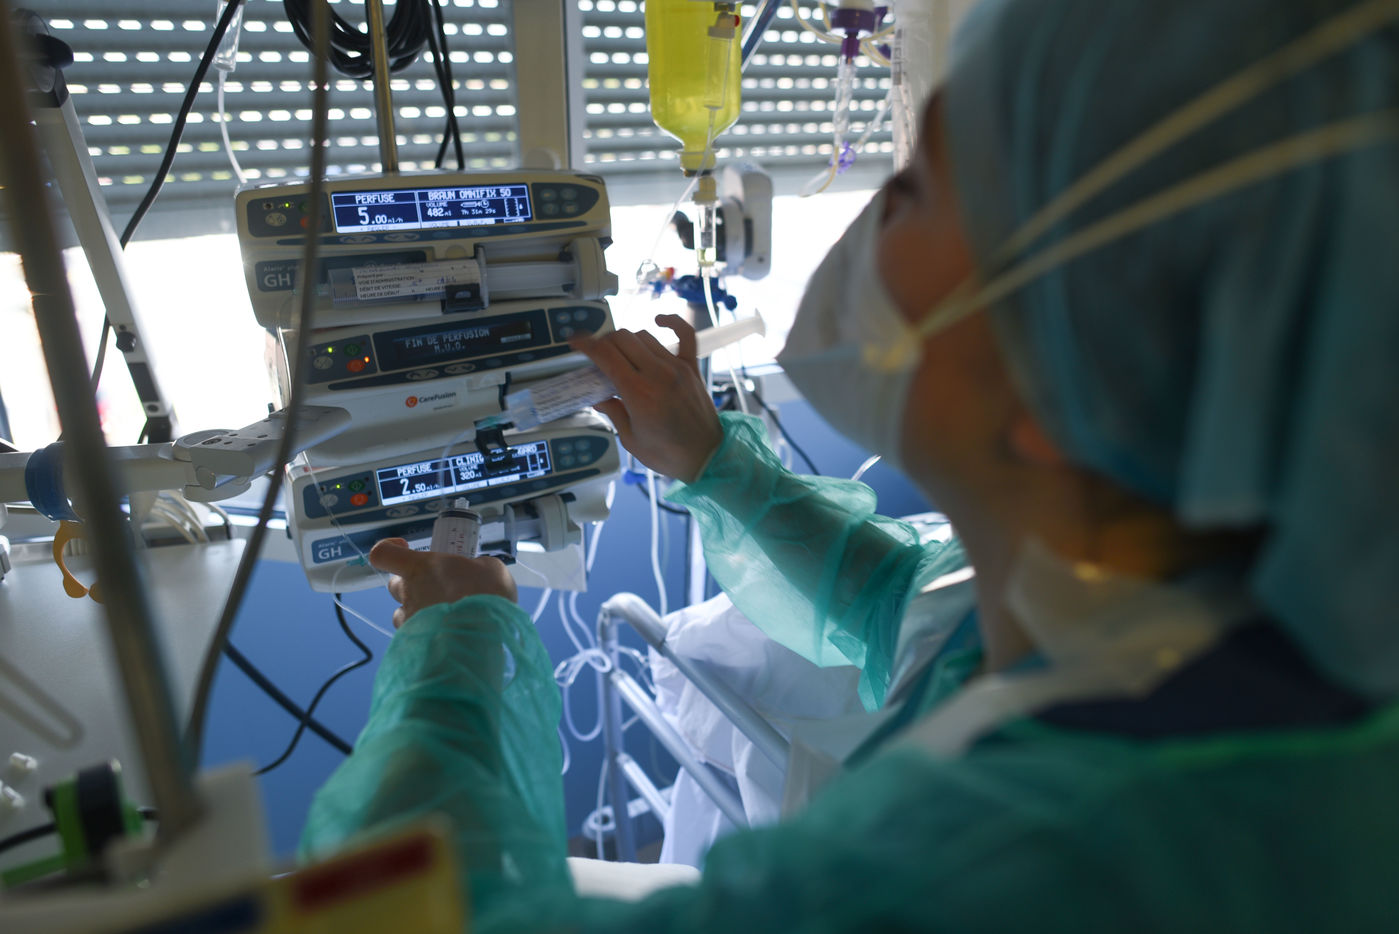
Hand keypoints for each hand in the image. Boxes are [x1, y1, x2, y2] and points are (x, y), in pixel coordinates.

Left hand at [368, 538, 517, 628]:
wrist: (484, 636)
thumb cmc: (486, 594)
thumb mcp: (490, 568)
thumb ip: (475, 567)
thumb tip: (476, 572)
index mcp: (420, 566)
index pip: (383, 553)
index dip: (389, 548)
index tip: (404, 548)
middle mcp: (408, 592)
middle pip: (394, 585)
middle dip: (411, 586)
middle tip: (437, 590)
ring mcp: (410, 620)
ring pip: (402, 615)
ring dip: (417, 614)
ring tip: (443, 618)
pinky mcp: (415, 644)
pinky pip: (414, 637)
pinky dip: (426, 636)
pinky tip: (448, 637)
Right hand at [570, 314, 723, 482]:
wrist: (706, 457)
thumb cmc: (669, 454)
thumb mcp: (631, 439)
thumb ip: (613, 412)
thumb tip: (599, 397)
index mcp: (638, 393)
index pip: (605, 355)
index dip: (586, 344)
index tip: (576, 342)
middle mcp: (658, 374)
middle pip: (622, 340)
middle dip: (604, 343)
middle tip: (598, 357)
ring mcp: (677, 368)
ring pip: (644, 336)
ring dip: (628, 341)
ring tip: (622, 355)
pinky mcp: (692, 367)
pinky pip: (685, 334)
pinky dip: (672, 322)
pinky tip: (659, 320)